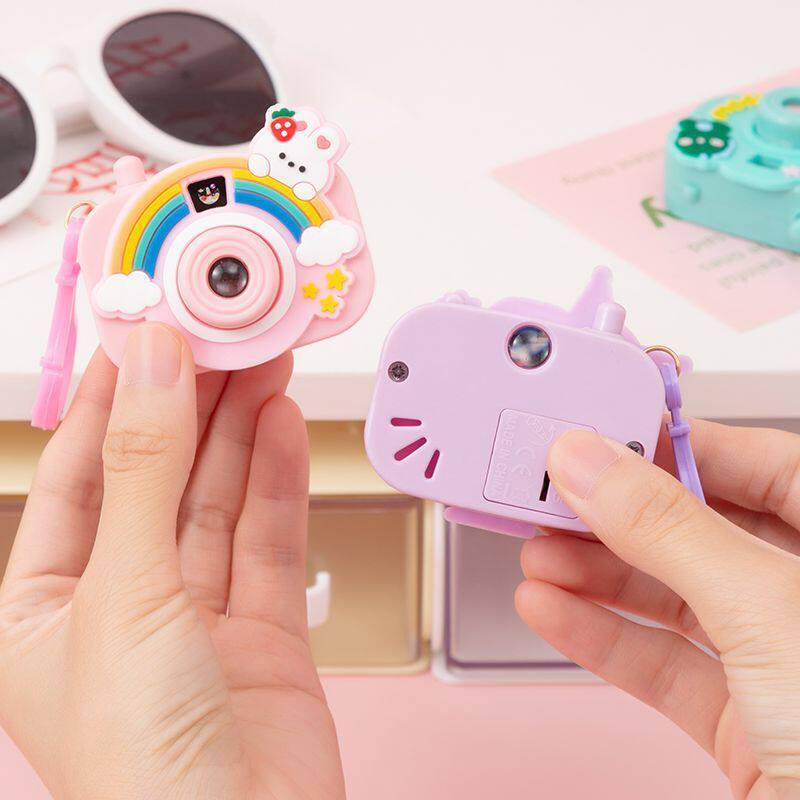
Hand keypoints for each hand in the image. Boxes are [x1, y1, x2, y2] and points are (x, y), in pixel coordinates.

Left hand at [0, 324, 344, 799]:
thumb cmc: (142, 767)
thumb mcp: (124, 593)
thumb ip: (146, 471)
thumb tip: (154, 368)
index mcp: (46, 605)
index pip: (80, 473)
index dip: (113, 400)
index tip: (146, 335)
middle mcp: (121, 605)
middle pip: (159, 478)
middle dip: (192, 406)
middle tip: (223, 341)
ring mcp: (197, 616)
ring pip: (218, 501)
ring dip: (241, 433)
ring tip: (262, 367)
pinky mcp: (262, 629)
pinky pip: (267, 538)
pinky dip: (278, 479)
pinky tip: (281, 428)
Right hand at [516, 421, 799, 799]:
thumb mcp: (766, 612)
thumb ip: (669, 531)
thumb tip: (592, 463)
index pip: (766, 463)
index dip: (681, 443)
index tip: (605, 434)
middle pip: (705, 530)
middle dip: (620, 515)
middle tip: (553, 492)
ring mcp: (779, 664)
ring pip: (674, 597)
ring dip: (595, 576)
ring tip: (538, 553)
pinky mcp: (743, 721)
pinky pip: (663, 664)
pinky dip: (601, 637)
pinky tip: (551, 610)